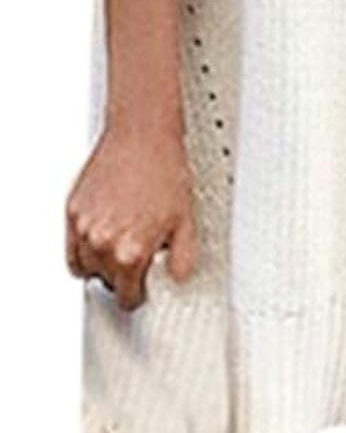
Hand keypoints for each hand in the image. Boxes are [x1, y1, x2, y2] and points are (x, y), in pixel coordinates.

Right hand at [65, 122, 198, 309]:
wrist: (143, 136)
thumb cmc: (164, 170)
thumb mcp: (186, 221)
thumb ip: (182, 258)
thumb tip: (177, 278)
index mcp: (131, 252)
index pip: (127, 296)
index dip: (138, 295)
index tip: (141, 289)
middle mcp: (102, 243)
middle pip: (105, 282)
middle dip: (121, 277)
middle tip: (136, 262)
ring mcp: (84, 227)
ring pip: (84, 266)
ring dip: (100, 264)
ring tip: (119, 247)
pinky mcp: (72, 210)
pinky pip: (72, 246)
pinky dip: (83, 247)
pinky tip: (102, 235)